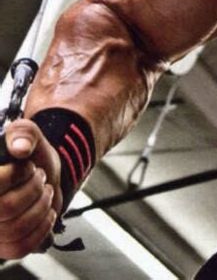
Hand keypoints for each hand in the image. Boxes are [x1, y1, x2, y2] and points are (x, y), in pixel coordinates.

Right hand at [0, 119, 61, 258]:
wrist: (43, 175)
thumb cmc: (30, 155)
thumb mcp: (28, 134)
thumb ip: (23, 133)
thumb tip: (20, 148)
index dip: (18, 174)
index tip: (28, 167)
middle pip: (7, 208)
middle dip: (34, 189)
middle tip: (40, 179)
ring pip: (16, 229)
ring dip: (41, 207)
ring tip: (43, 194)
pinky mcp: (1, 248)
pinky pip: (21, 248)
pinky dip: (42, 228)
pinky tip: (46, 213)